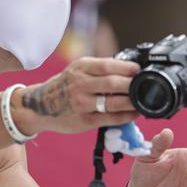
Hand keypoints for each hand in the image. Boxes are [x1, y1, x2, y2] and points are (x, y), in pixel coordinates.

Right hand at [14, 57, 140, 134]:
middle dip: (133, 85)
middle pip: (113, 83)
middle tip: (146, 85)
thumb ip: (100, 68)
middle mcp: (80, 84)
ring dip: (133, 102)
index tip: (139, 70)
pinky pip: (111, 118)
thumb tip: (131, 68)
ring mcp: (82, 104)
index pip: (107, 65)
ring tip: (144, 101)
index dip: (127, 68)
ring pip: (114, 103)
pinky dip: (127, 116)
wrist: (40, 106)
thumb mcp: (78, 70)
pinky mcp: (85, 121)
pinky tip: (135, 113)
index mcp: (81, 68)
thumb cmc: (66, 85)